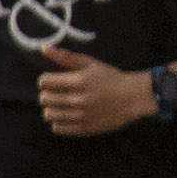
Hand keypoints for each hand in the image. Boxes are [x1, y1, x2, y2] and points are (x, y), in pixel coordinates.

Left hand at [31, 49, 149, 140]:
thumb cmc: (110, 78)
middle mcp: (80, 99)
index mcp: (80, 81)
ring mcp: (82, 116)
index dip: (46, 80)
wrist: (133, 98)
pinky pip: (57, 128)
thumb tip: (43, 49)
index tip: (54, 81)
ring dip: (52, 109)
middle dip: (48, 94)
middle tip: (58, 93)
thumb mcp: (91, 64)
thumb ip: (66, 57)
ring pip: (48, 115)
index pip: (44, 82)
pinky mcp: (85, 129)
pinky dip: (59, 122)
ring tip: (62, 105)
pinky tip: (68, 116)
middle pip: (44, 99)